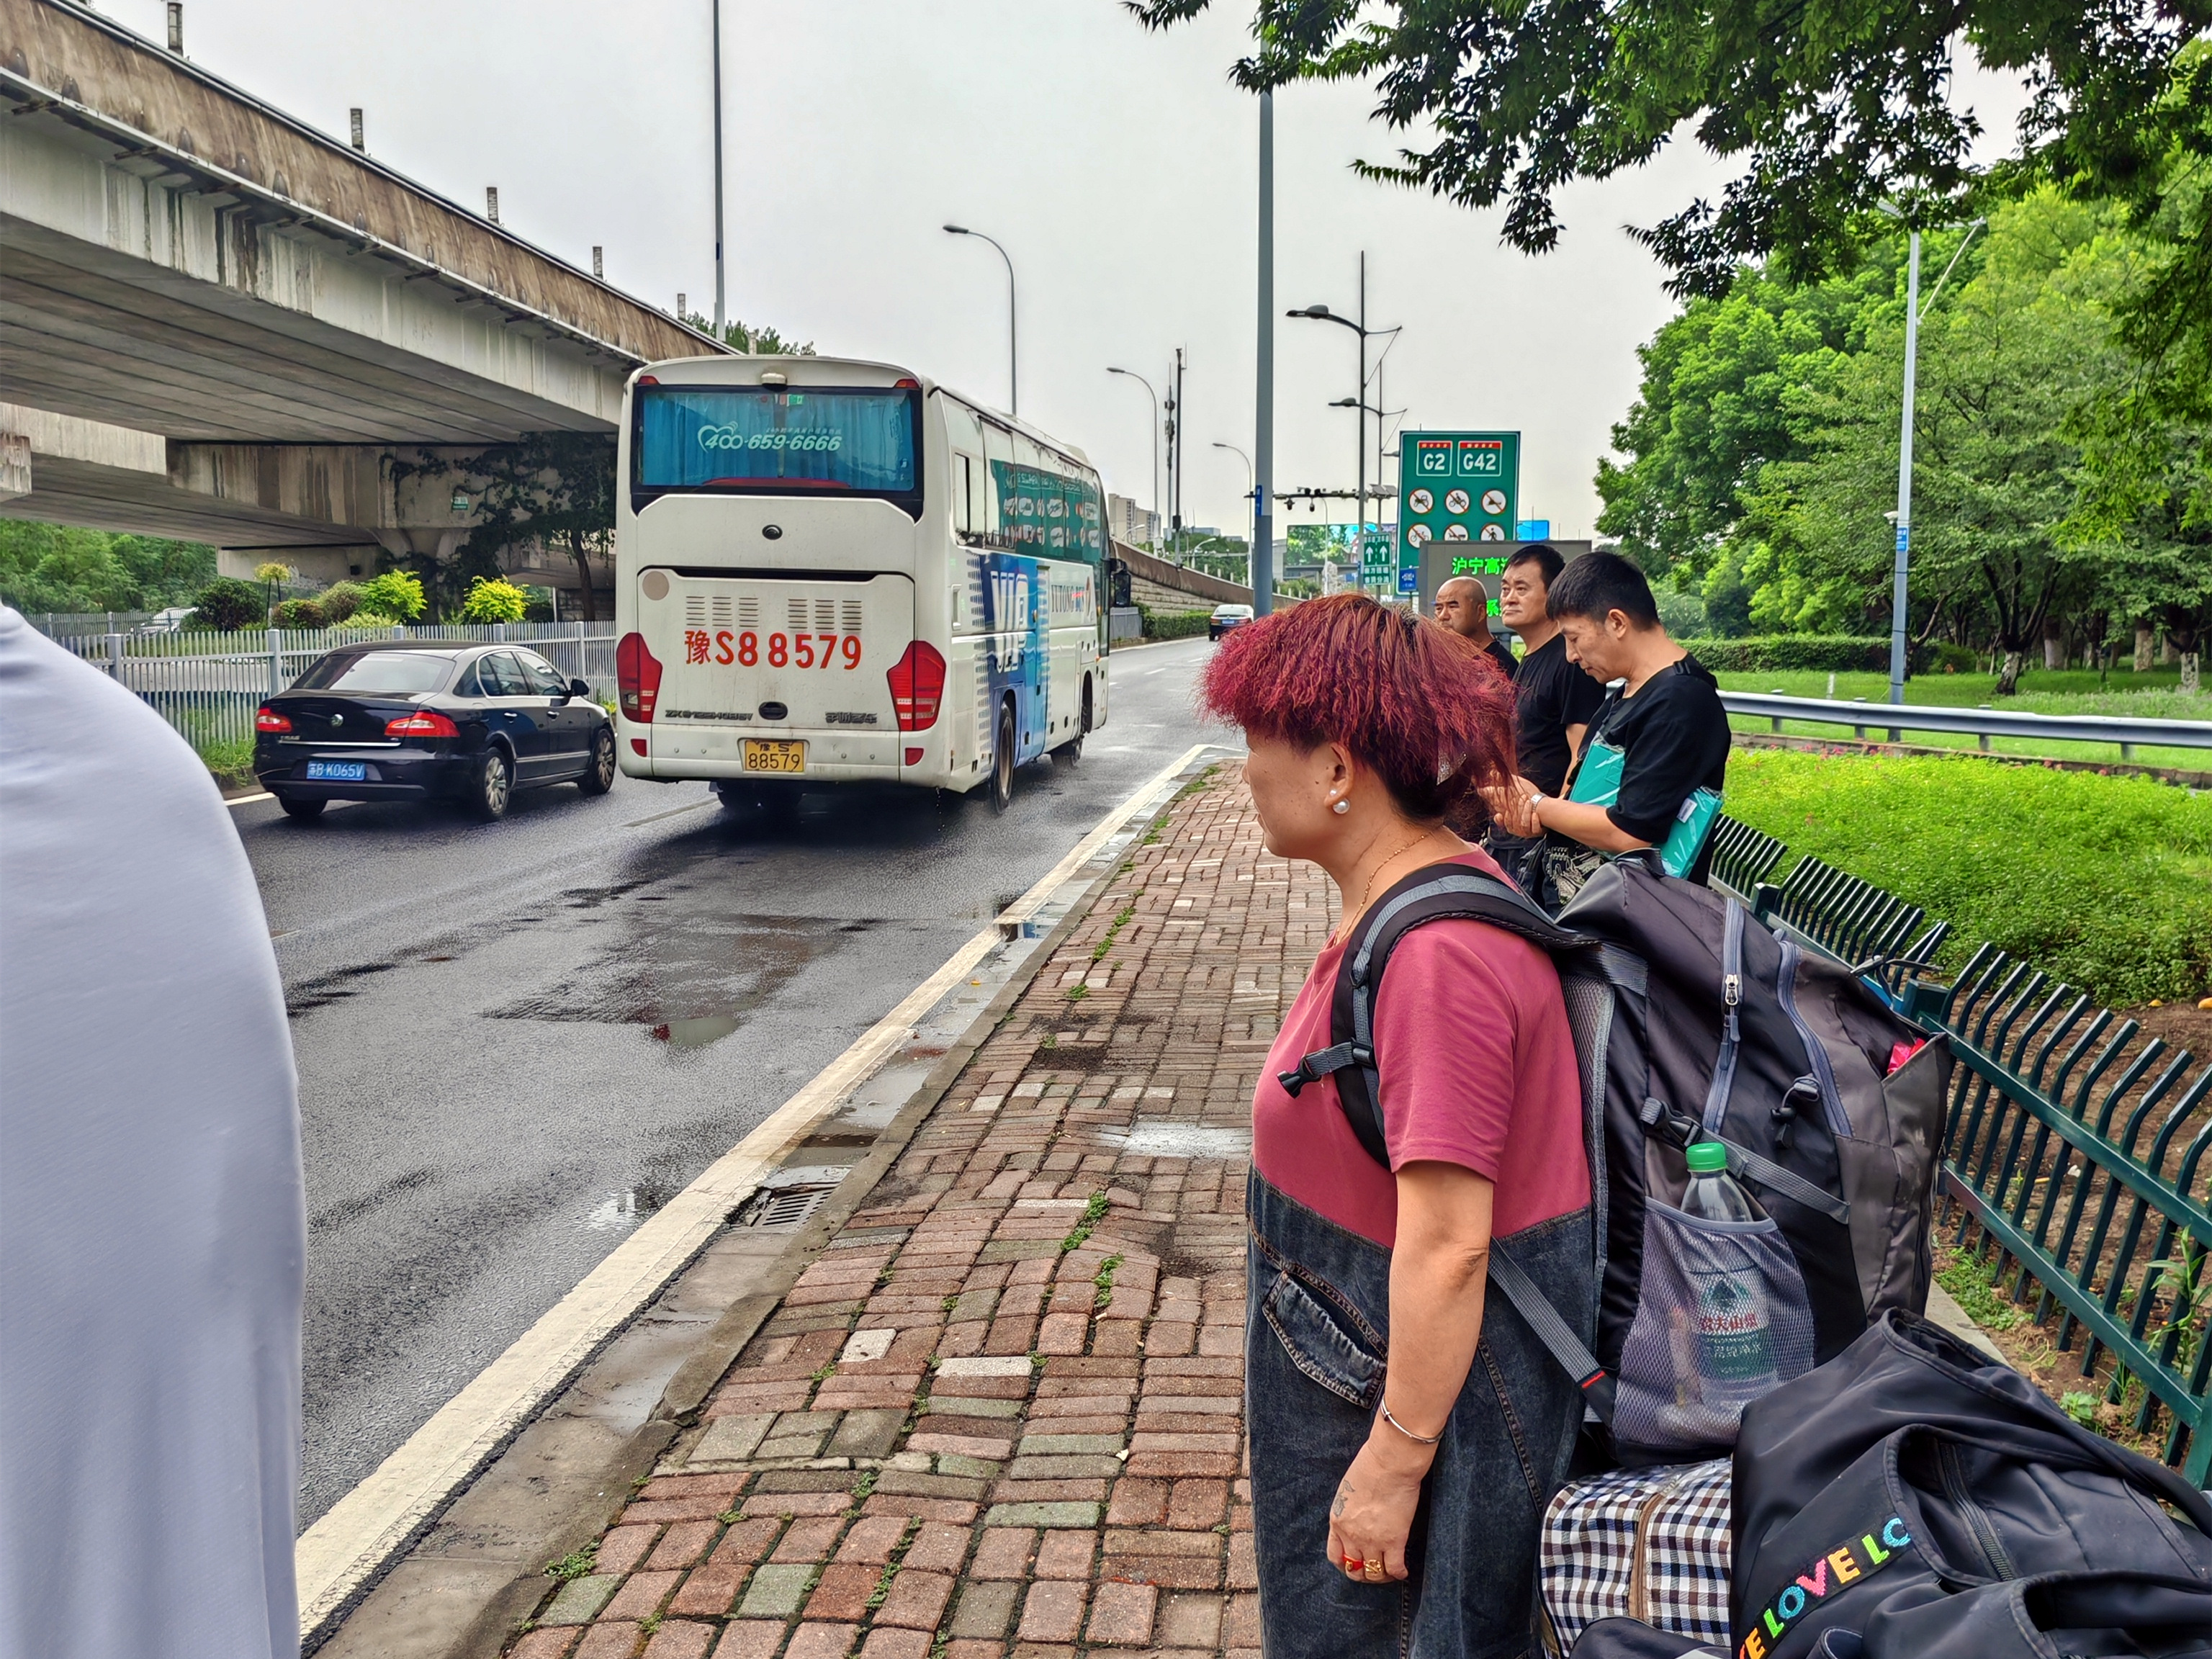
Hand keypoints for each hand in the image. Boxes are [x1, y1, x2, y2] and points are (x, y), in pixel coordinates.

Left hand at [1324, 1429, 1428, 1583]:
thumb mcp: (1348, 1489)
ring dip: (1381, 1576)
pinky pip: (1395, 1569)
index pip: (1335, 1554)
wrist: (1390, 1462)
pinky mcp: (1394, 1541)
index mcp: (1337, 1520)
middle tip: (1372, 1571)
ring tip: (1389, 1572)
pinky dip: (1399, 1573)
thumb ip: (1349, 1509)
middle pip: (1354, 1568)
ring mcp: (1373, 1540)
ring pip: (1374, 1573)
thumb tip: (1357, 1517)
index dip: (1345, 1563)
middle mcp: (1352, 1535)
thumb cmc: (1370, 1466)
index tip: (1353, 1563)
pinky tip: (1403, 1571)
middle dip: (1363, 1573)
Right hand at [1486, 775, 1542, 838]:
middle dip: (1517, 810)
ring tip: (1529, 802)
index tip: (1500, 814)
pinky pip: (1535, 830)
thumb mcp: (1508, 793)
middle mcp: (1517, 828)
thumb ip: (1492, 793)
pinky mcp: (1538, 831)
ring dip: (1525, 813)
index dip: (1501, 820)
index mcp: (1509, 822)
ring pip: (1523, 825)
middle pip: (1514, 823)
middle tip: (1521, 798)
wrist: (1543, 806)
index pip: (1503, 823)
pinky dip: (1534, 822)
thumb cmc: (1524, 800)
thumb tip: (1480, 789)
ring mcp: (1528, 831)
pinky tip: (1535, 814)